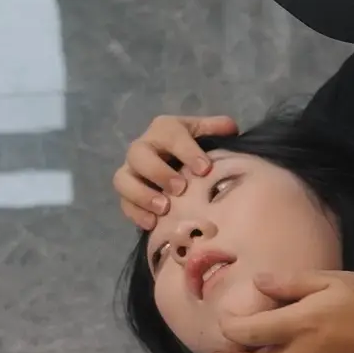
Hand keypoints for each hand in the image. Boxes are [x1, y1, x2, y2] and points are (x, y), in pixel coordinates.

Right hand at [112, 114, 239, 229]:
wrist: (179, 165)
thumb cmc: (194, 149)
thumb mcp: (204, 135)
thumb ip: (216, 129)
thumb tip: (230, 129)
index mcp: (164, 129)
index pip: (171, 135)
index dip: (187, 151)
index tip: (204, 169)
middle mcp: (142, 147)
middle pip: (138, 154)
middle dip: (158, 172)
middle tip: (180, 189)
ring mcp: (131, 171)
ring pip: (123, 179)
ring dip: (142, 194)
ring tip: (164, 208)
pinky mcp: (127, 194)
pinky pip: (124, 203)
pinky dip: (136, 214)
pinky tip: (153, 224)